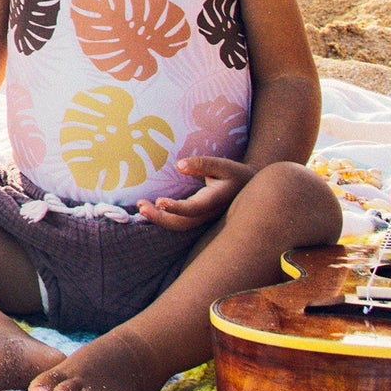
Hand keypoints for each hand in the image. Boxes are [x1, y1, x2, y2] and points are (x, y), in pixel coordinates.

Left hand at [139, 156, 255, 230]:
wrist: (249, 188)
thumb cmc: (236, 174)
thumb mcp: (224, 165)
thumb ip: (202, 164)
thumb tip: (179, 165)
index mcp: (215, 201)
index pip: (194, 209)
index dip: (177, 208)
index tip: (160, 201)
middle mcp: (208, 214)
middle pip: (182, 223)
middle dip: (160, 218)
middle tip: (141, 206)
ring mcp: (203, 218)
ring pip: (179, 225)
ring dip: (159, 219)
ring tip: (141, 206)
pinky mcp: (197, 217)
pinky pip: (179, 222)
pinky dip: (163, 218)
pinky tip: (148, 210)